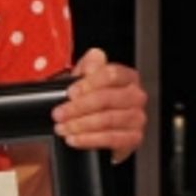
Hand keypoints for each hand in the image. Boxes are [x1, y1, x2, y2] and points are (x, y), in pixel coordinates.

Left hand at [52, 47, 146, 163]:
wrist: (92, 126)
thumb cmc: (89, 100)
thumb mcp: (83, 79)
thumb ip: (88, 65)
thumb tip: (95, 55)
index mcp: (126, 77)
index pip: (111, 74)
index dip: (88, 83)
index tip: (70, 92)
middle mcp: (135, 96)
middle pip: (107, 98)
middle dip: (78, 108)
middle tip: (59, 113)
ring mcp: (137, 117)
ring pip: (107, 120)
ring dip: (80, 125)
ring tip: (62, 128)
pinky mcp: (134, 138)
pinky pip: (111, 139)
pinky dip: (89, 140)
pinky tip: (74, 139)